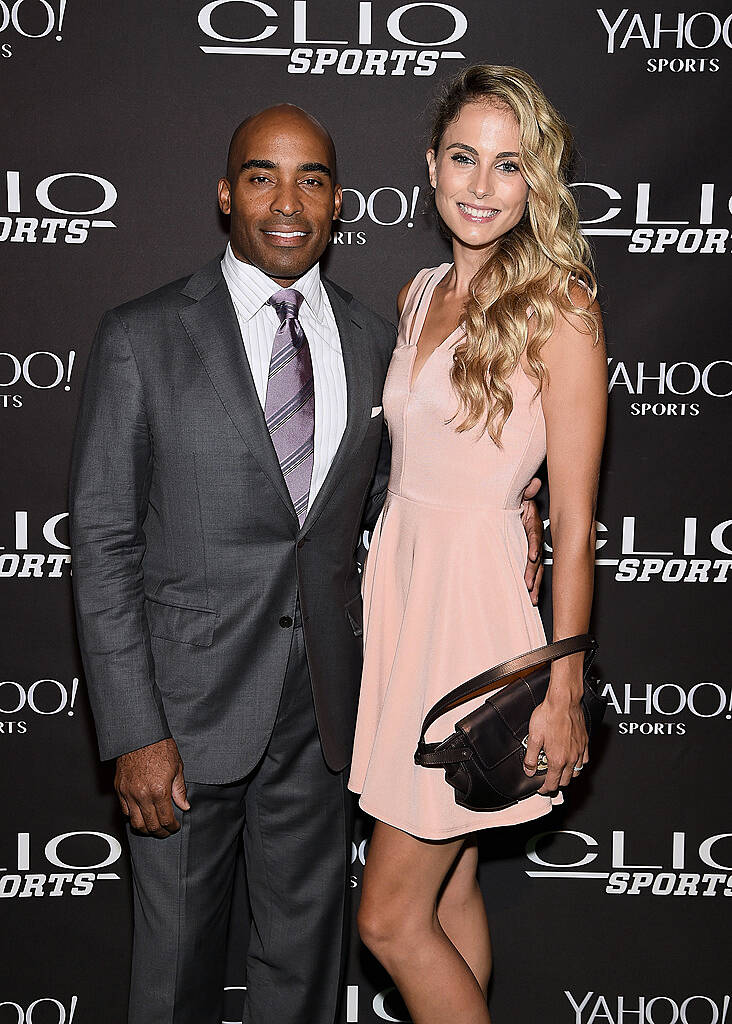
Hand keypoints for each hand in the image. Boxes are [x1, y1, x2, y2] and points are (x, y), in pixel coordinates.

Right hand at [115, 737, 189, 836]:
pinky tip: (140, 815)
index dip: (172, 827)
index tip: (175, 826)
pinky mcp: (119, 789)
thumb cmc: (159, 747)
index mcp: (159, 790)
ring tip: (153, 827)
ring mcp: (128, 793)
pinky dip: (132, 817)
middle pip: (151, 826)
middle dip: (160, 832)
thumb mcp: (177, 767)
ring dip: (146, 829)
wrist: (140, 735)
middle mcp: (142, 795)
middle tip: (166, 831)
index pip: (166, 819)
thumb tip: (184, 805)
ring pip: (135, 823)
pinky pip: (124, 811)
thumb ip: (180, 790)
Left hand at [520, 477, 543, 604]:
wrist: (518, 507)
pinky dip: (533, 584)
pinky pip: (532, 571)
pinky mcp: (528, 557)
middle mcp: (535, 539)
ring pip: (536, 568)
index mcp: (532, 524)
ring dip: (535, 583)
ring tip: (532, 597)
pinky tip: (531, 596)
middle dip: (533, 572)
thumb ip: (526, 491)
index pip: (534, 535)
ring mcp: (532, 549)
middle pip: (536, 557)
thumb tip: (533, 483)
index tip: (533, 556)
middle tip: (529, 585)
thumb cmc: (519, 503)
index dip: (534, 545)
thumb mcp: (520, 495)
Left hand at [522, 694, 587, 792]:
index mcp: (557, 759)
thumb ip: (531, 757)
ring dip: (568, 775)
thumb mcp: (533, 737)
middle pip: (565, 781)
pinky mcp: (585, 743)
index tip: (540, 787)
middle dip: (555, 783)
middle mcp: (571, 758)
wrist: (563, 702)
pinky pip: (584, 760)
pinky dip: (578, 764)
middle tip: (547, 779)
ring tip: (559, 770)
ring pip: (576, 772)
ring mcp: (579, 751)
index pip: (552, 783)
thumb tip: (529, 770)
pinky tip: (572, 759)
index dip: (544, 788)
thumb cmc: (549, 716)